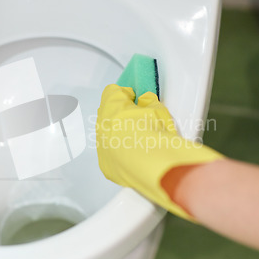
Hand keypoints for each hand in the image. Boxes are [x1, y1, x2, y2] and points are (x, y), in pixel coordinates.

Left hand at [96, 85, 222, 220]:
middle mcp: (100, 125)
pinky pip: (111, 154)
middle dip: (121, 115)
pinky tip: (135, 157)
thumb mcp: (158, 109)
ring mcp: (101, 146)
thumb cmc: (154, 133)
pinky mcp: (106, 165)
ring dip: (120, 135)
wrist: (153, 165)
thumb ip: (148, 103)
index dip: (126, 95)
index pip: (112, 92)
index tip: (137, 100)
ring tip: (139, 141)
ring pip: (107, 135)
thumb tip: (144, 103)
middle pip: (107, 114)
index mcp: (111, 106)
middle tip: (139, 120)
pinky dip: (120, 154)